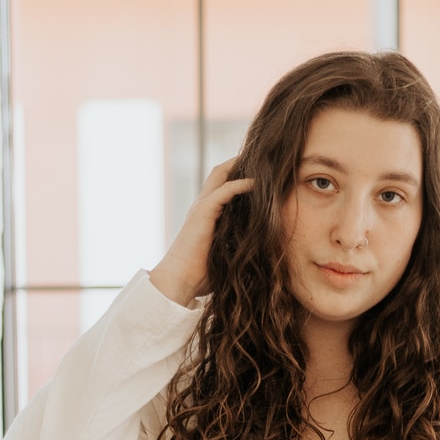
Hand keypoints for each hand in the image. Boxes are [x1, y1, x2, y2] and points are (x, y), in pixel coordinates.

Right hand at [149, 158, 254, 305]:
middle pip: (219, 173)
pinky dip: (240, 184)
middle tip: (260, 157)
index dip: (237, 175)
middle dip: (238, 162)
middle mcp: (202, 206)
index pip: (221, 185)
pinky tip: (256, 182)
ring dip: (239, 166)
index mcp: (206, 215)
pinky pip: (224, 191)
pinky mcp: (203, 212)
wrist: (178, 282)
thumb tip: (259, 253)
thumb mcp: (224, 255)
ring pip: (220, 175)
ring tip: (261, 160)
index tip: (259, 172)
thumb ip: (236, 247)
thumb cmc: (199, 276)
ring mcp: (201, 207)